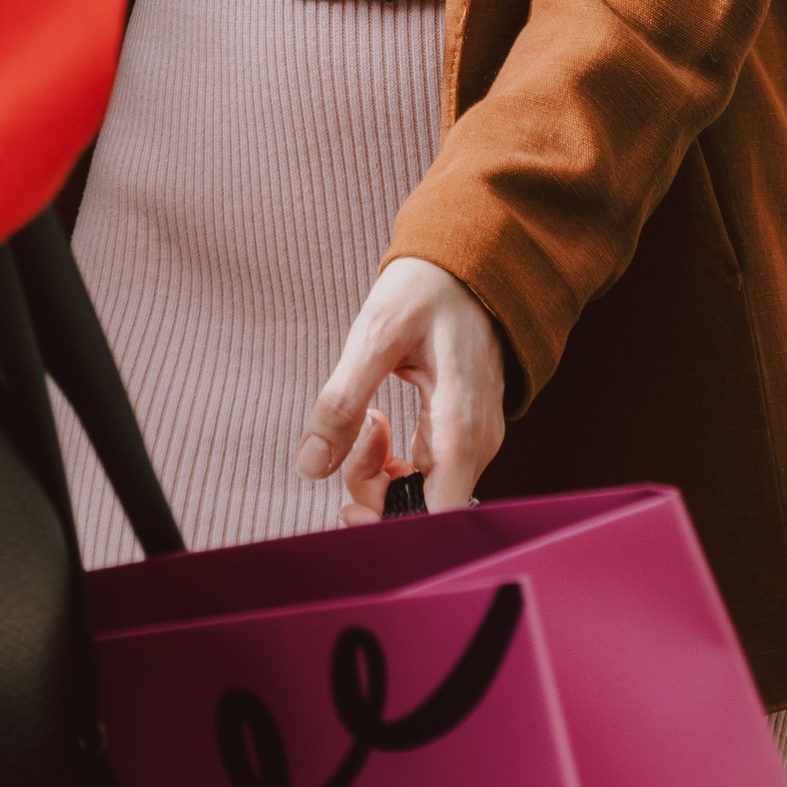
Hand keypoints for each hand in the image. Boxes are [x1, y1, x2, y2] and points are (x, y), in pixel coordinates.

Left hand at [298, 256, 504, 525]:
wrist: (467, 260)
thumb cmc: (429, 289)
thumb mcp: (376, 335)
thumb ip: (342, 401)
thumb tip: (310, 466)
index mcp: (462, 426)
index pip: (439, 517)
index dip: (392, 525)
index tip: (348, 505)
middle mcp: (476, 443)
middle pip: (424, 509)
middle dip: (375, 489)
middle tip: (349, 439)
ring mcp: (472, 438)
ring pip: (421, 491)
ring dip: (380, 472)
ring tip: (365, 419)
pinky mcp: (461, 431)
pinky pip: (425, 468)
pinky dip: (393, 459)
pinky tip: (377, 422)